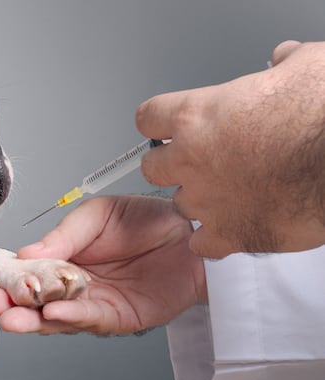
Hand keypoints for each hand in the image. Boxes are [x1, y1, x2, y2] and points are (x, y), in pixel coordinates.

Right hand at [0, 196, 205, 334]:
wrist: (192, 233)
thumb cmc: (147, 219)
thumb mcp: (97, 216)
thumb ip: (64, 236)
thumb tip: (25, 252)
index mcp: (62, 259)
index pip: (25, 273)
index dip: (4, 278)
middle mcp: (72, 286)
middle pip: (34, 301)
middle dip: (9, 305)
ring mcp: (93, 305)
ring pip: (55, 318)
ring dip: (32, 319)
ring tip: (11, 317)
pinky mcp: (119, 319)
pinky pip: (90, 320)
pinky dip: (70, 318)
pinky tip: (52, 313)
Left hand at [137, 41, 324, 257]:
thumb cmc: (324, 118)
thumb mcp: (305, 68)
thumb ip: (281, 65)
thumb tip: (283, 59)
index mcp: (198, 117)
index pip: (148, 118)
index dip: (158, 122)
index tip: (165, 126)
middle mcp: (192, 161)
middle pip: (152, 168)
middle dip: (170, 165)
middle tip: (197, 161)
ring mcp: (207, 201)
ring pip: (180, 206)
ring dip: (198, 200)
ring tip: (229, 192)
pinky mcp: (230, 234)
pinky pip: (202, 244)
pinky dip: (214, 238)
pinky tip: (232, 225)